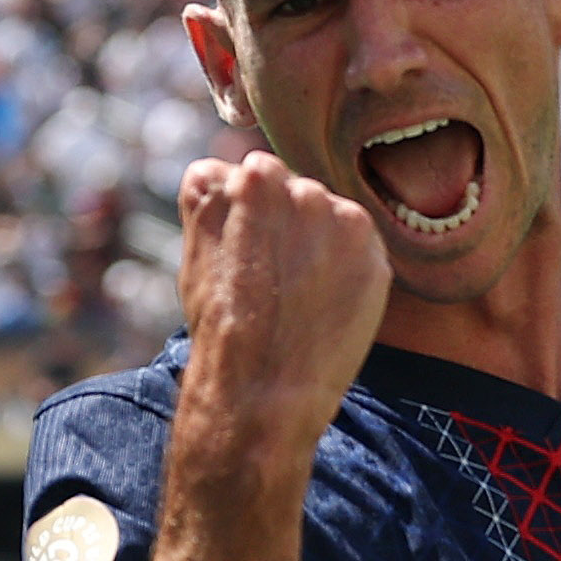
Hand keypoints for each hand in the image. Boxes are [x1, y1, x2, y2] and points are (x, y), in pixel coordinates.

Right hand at [173, 152, 390, 473]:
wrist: (264, 386)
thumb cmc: (222, 327)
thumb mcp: (195, 254)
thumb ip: (220, 205)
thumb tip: (246, 181)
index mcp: (222, 178)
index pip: (247, 175)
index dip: (247, 217)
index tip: (245, 252)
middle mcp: (274, 179)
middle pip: (290, 187)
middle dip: (287, 220)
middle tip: (275, 275)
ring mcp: (323, 205)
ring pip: (327, 210)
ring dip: (321, 239)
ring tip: (302, 292)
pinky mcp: (364, 236)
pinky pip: (359, 238)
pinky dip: (350, 262)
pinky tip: (329, 297)